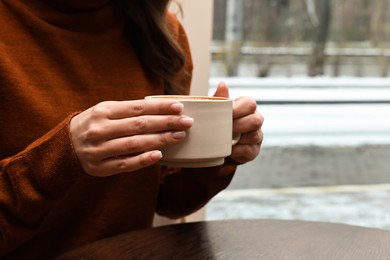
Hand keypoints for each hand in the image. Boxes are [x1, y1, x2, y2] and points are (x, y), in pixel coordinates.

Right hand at [70, 100, 193, 176]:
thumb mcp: (105, 111)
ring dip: (160, 140)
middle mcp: (100, 129)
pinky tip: (159, 155)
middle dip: (166, 123)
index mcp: (103, 111)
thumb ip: (128, 110)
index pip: (137, 107)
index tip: (180, 107)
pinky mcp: (100, 168)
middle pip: (140, 125)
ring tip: (179, 136)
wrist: (64, 147)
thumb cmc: (93, 125)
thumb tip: (162, 109)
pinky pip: (125, 164)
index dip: (160, 107)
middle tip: (187, 122)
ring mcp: (99, 149)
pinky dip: (143, 159)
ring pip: (135, 144)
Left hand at [213, 82, 263, 163]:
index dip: (239, 109)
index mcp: (246, 108)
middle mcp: (255, 120)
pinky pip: (249, 150)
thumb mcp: (216, 111)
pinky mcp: (253, 151)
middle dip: (239, 125)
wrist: (216, 146)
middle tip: (225, 128)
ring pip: (254, 136)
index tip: (227, 113)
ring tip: (225, 139)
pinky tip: (228, 150)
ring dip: (238, 138)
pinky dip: (237, 151)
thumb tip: (222, 84)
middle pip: (256, 120)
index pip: (250, 104)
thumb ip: (219, 99)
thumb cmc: (218, 124)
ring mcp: (256, 136)